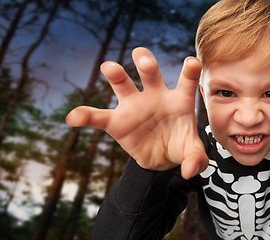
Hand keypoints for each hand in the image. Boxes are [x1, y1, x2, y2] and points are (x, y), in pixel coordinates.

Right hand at [66, 48, 207, 178]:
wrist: (161, 158)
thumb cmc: (180, 146)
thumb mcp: (192, 153)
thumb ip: (197, 159)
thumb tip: (191, 171)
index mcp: (179, 99)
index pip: (186, 80)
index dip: (190, 70)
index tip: (192, 62)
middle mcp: (155, 96)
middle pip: (150, 73)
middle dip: (146, 64)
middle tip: (144, 61)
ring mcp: (134, 106)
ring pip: (123, 85)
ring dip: (116, 74)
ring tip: (109, 67)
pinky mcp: (117, 122)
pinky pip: (98, 117)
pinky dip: (85, 116)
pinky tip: (73, 118)